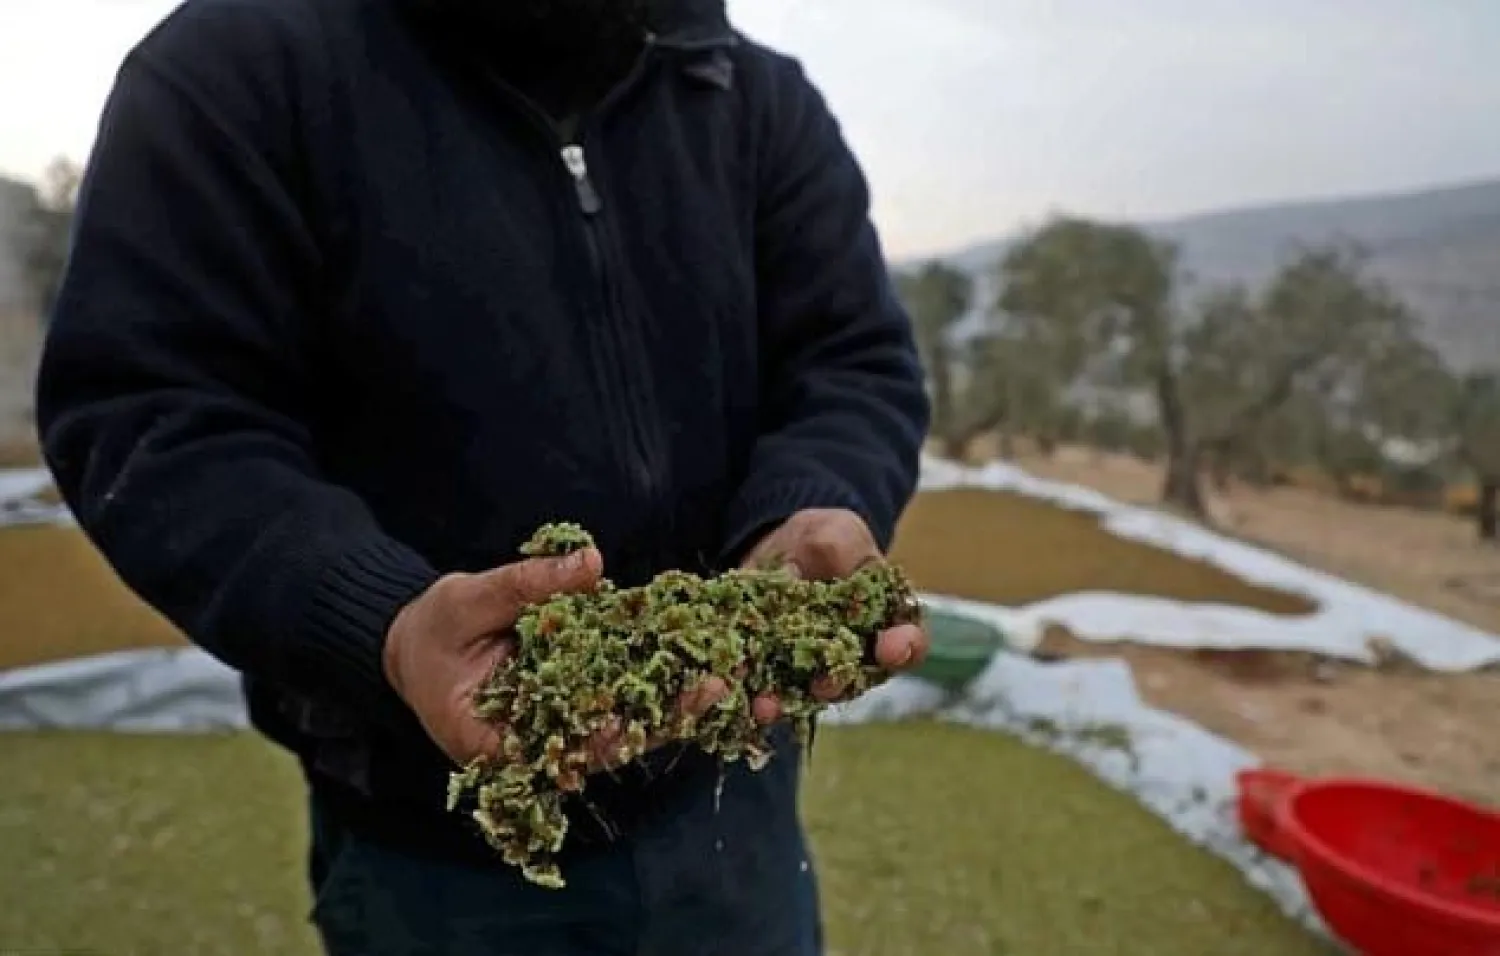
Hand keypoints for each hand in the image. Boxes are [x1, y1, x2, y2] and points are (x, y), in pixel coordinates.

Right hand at [384, 548, 727, 768]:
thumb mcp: (466, 601)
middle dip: (664, 721)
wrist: (424, 639)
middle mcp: (540, 745)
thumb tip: (591, 563)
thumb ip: (523, 586)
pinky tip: (708, 660)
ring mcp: (567, 725)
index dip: (603, 738)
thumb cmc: (433, 629)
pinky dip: (665, 682)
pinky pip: (627, 696)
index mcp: (494, 743)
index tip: (642, 720)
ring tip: (726, 677)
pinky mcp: (586, 698)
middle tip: (713, 690)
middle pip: (609, 741)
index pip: (557, 750)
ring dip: (678, 705)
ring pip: (629, 723)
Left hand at [739, 508, 928, 722]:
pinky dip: (746, 691)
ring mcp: (811, 668)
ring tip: (767, 705)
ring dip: (785, 702)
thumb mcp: (836, 532)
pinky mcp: (772, 669)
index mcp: (886, 622)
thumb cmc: (825, 539)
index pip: (908, 642)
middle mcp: (853, 655)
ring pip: (801, 694)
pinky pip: (762, 686)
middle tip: (825, 684)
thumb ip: (832, 553)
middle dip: (837, 684)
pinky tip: (731, 689)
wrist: (783, 549)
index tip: (892, 647)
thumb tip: (793, 581)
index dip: (904, 647)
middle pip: (852, 679)